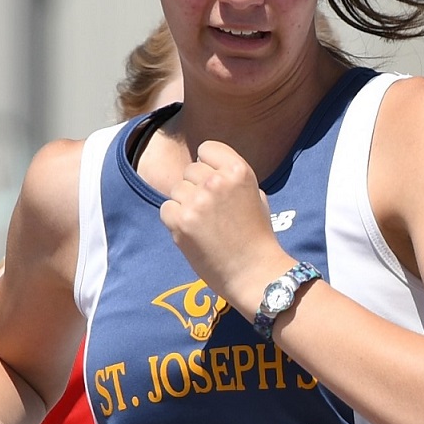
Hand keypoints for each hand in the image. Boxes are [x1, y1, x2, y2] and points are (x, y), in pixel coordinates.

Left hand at [158, 140, 291, 317]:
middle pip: (190, 170)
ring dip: (186, 204)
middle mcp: (217, 182)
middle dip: (197, 187)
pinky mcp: (181, 222)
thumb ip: (231, 178)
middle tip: (213, 212)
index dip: (209, 165)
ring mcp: (197, 202)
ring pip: (177, 190)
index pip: (207, 149)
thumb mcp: (256, 196)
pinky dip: (176, 221)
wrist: (255, 273)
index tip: (215, 183)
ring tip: (206, 226)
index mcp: (239, 171)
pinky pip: (166, 209)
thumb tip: (206, 167)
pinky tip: (195, 234)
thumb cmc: (258, 237)